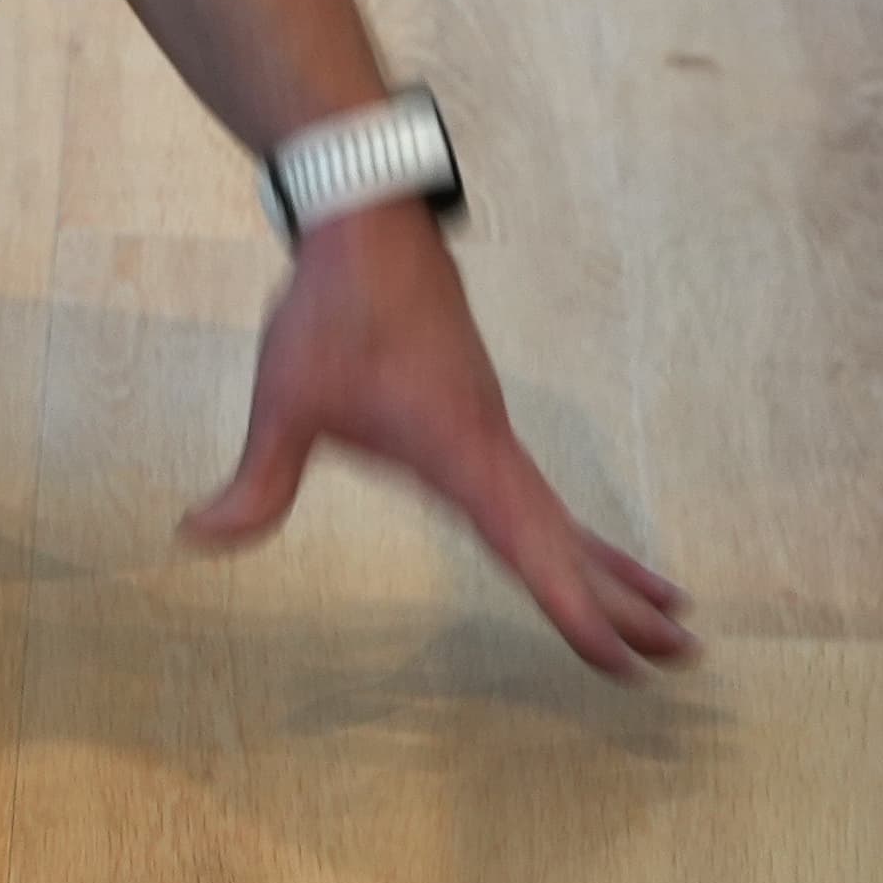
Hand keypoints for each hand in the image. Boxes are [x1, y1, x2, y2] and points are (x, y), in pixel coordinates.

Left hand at [186, 204, 692, 677]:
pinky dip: (576, 534)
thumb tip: (198, 535)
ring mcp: (493, 433)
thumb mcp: (284, 400)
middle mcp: (492, 446)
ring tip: (671, 616)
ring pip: (563, 517)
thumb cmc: (331, 310)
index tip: (618, 659)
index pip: (530, 548)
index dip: (573, 609)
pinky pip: (541, 495)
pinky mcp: (481, 422)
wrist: (369, 223)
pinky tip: (583, 554)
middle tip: (684, 657)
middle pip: (569, 541)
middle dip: (624, 604)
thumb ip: (255, 480)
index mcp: (460, 452)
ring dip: (614, 570)